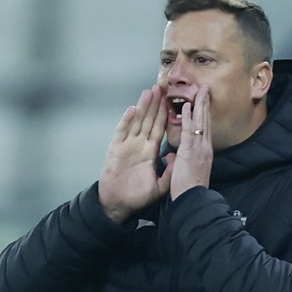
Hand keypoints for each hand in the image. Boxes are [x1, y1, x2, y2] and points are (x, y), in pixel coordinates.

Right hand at [98, 88, 172, 224]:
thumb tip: (176, 156)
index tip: (171, 100)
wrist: (118, 205)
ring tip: (149, 91)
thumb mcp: (159, 186)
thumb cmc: (137, 196)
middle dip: (155, 104)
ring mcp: (127, 146)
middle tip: (161, 86)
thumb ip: (169, 172)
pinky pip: (121, 132)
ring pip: (136, 122)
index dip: (165, 114)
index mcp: (150, 151)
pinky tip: (132, 110)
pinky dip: (126, 121)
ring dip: (143, 107)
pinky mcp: (115, 150)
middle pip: (149, 120)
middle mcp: (139, 145)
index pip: (160, 128)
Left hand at [169, 87, 212, 198]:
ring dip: (199, 105)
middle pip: (205, 122)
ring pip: (200, 122)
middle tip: (206, 90)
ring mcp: (199, 148)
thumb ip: (177, 162)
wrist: (193, 200)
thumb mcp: (183, 173)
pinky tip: (186, 106)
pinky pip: (188, 131)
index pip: (203, 130)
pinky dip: (187, 118)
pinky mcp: (190, 151)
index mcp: (203, 153)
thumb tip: (171, 156)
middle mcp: (204, 147)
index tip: (203, 104)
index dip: (203, 116)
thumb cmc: (188, 191)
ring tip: (200, 91)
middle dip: (205, 105)